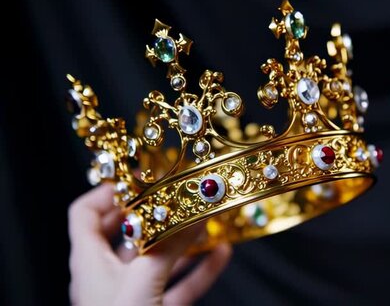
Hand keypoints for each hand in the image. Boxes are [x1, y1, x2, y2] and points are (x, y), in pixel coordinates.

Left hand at [68, 183, 231, 304]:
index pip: (85, 213)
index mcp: (89, 262)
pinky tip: (222, 254)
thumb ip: (168, 245)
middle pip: (128, 233)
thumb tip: (193, 212)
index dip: (110, 192)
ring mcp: (134, 294)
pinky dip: (201, 268)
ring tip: (208, 220)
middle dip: (158, 213)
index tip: (142, 177)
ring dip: (184, 239)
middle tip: (181, 194)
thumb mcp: (142, 280)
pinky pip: (180, 284)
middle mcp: (108, 275)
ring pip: (159, 258)